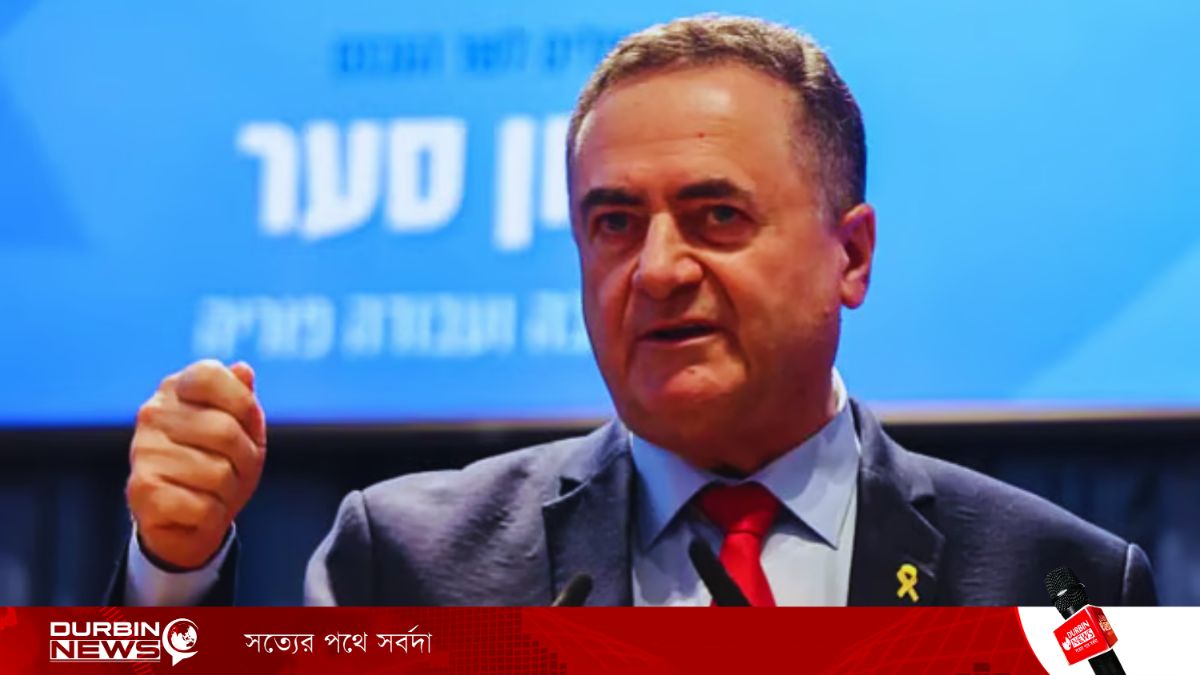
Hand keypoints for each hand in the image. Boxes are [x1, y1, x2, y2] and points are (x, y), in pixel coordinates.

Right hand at [126, 359, 267, 569]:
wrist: (189, 521)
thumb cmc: (221, 465)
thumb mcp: (246, 430)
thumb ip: (243, 400)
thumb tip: (243, 370)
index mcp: (178, 389)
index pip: (211, 376)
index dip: (242, 405)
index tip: (241, 425)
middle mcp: (153, 414)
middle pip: (225, 431)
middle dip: (244, 459)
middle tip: (233, 470)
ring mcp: (143, 451)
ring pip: (217, 473)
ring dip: (228, 492)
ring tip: (212, 492)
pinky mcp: (140, 491)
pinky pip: (202, 506)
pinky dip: (212, 515)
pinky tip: (197, 512)